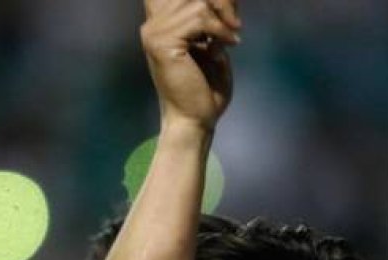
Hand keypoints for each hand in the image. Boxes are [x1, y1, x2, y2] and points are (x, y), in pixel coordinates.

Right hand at [141, 0, 239, 130]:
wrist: (194, 120)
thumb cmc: (204, 90)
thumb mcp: (210, 47)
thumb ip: (210, 22)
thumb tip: (219, 2)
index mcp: (161, 25)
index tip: (226, 13)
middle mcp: (153, 26)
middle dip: (219, 2)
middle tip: (235, 23)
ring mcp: (154, 34)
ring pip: (196, 2)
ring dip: (221, 19)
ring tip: (230, 37)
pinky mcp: (163, 44)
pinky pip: (198, 19)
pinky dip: (219, 30)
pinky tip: (228, 44)